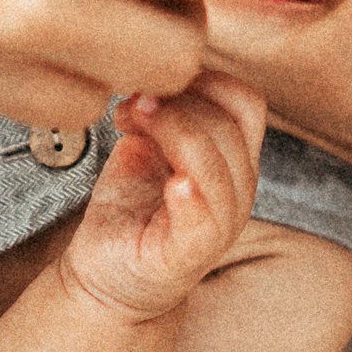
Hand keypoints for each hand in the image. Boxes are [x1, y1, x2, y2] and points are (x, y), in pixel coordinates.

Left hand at [62, 75, 265, 321]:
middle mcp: (237, 189)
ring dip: (173, 129)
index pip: (247, 101)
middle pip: (230, 122)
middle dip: (178, 100)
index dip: (205, 78)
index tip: (155, 83)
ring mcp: (219, 224)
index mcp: (233, 158)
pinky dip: (191, 191)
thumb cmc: (129, 209)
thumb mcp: (146, 144)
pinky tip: (167, 180)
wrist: (104, 277)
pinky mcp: (191, 254)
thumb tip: (155, 75)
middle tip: (133, 104)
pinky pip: (206, 218)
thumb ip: (163, 109)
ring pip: (218, 161)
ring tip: (132, 121)